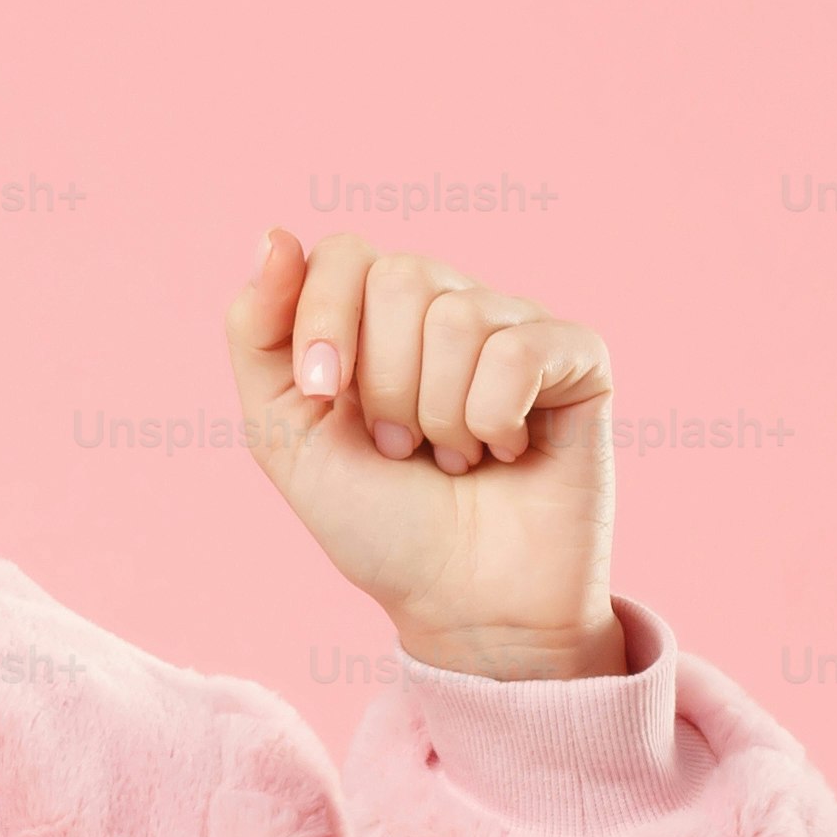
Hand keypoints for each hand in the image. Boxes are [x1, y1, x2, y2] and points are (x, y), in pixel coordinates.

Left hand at [222, 229, 625, 678]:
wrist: (460, 602)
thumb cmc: (377, 522)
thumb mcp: (283, 433)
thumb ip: (258, 334)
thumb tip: (275, 234)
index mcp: (374, 316)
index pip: (344, 250)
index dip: (325, 319)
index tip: (322, 394)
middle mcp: (447, 305)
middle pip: (399, 276)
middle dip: (383, 383)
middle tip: (400, 444)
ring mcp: (516, 324)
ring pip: (457, 317)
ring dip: (437, 414)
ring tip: (453, 457)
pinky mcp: (578, 355)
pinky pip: (517, 351)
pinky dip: (493, 419)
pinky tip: (506, 452)